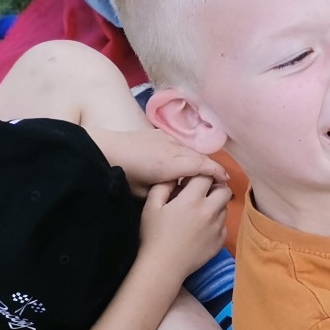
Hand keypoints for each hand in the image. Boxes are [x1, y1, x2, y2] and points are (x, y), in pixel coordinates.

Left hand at [91, 127, 228, 196]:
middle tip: (219, 181)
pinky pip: (180, 144)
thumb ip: (166, 193)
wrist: (103, 149)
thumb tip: (180, 196)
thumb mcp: (144, 193)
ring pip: (191, 149)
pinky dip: (187, 153)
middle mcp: (172, 148)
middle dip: (212, 167)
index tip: (226, 181)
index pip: (202, 166)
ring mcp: (166, 138)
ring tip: (203, 173)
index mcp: (170, 164)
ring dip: (199, 160)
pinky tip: (183, 163)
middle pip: (200, 156)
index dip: (217, 172)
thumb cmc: (123, 175)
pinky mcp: (159, 133)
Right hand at [138, 175, 228, 276]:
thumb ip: (163, 186)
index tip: (189, 183)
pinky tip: (202, 229)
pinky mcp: (221, 241)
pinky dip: (216, 223)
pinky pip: (224, 225)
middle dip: (215, 188)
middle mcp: (210, 211)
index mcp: (193, 199)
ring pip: (225, 207)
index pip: (207, 176)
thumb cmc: (153, 235)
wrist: (163, 267)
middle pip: (224, 190)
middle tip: (201, 194)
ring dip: (216, 205)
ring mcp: (218, 227)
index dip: (199, 176)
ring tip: (200, 213)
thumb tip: (174, 177)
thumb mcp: (151, 206)